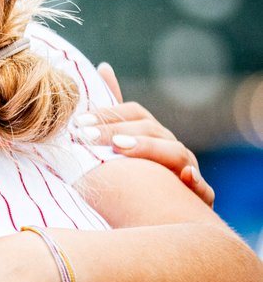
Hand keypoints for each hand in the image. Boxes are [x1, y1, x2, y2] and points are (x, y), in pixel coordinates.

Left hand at [77, 62, 213, 206]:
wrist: (161, 214)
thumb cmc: (138, 174)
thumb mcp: (120, 142)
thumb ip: (112, 110)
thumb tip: (103, 66)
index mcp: (152, 133)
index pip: (133, 113)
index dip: (107, 115)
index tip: (77, 123)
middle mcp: (171, 146)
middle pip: (148, 129)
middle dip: (115, 131)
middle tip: (86, 137)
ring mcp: (188, 169)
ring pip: (174, 152)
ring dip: (148, 148)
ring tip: (121, 148)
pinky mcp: (199, 196)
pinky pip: (204, 189)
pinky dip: (196, 182)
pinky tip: (185, 176)